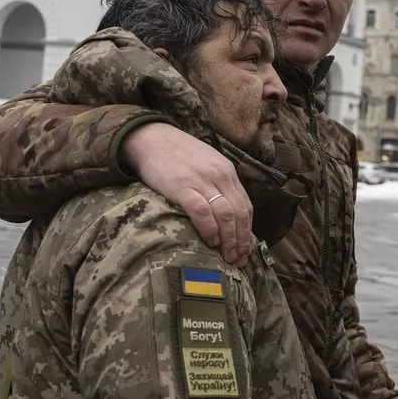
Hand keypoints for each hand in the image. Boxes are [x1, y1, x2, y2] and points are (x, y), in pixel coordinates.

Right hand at [123, 123, 253, 264]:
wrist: (150, 138)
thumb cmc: (177, 155)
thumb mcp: (206, 164)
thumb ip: (218, 184)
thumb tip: (226, 214)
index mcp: (227, 171)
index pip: (245, 206)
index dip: (247, 231)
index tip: (245, 251)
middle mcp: (219, 176)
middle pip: (239, 214)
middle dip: (241, 241)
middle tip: (238, 260)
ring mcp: (201, 181)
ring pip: (225, 215)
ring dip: (229, 240)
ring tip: (226, 257)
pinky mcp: (182, 187)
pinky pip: (202, 212)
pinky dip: (209, 229)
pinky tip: (211, 241)